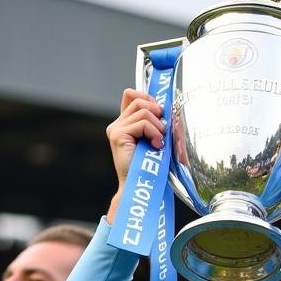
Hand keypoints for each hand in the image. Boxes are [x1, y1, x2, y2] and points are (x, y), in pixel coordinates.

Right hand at [105, 89, 164, 222]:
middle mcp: (116, 125)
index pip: (131, 95)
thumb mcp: (155, 140)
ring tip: (159, 142)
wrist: (140, 186)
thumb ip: (155, 123)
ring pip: (143, 110)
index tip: (159, 112)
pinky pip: (142, 122)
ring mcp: (115, 129)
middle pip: (140, 100)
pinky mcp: (118, 135)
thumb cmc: (150, 167)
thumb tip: (166, 107)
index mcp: (124, 124)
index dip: (147, 97)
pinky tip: (156, 145)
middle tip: (162, 131)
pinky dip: (154, 132)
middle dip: (157, 112)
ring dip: (158, 126)